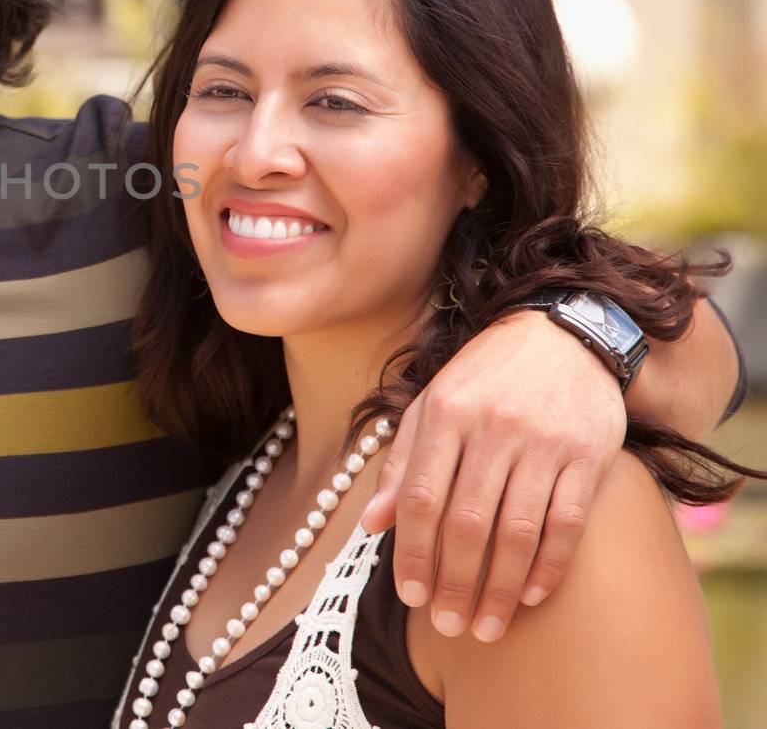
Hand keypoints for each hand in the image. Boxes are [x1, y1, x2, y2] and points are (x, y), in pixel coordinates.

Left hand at [360, 310, 625, 643]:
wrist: (562, 333)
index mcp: (444, 414)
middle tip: (448, 625)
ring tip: (486, 626)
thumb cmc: (484, 379)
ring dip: (499, 588)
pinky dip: (549, 566)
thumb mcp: (431, 406)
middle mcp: (492, 427)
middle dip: (454, 583)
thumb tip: (371, 524)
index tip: (411, 596)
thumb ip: (401, 464)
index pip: (420, 497)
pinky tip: (532, 596)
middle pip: (466, 522)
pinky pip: (567, 522)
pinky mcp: (588, 454)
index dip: (412, 552)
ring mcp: (544, 441)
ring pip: (517, 531)